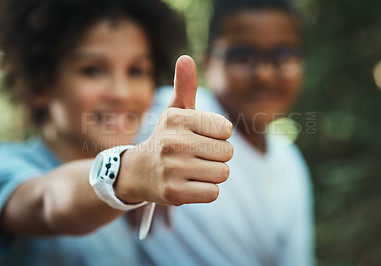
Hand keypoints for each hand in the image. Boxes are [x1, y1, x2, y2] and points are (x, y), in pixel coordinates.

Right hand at [116, 55, 232, 205]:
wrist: (139, 172)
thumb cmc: (167, 138)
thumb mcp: (175, 111)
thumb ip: (185, 86)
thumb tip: (186, 57)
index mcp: (177, 118)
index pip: (226, 129)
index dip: (219, 135)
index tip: (201, 137)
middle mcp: (173, 142)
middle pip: (227, 152)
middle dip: (217, 155)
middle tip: (196, 156)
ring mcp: (172, 169)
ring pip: (222, 173)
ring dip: (213, 174)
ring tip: (193, 170)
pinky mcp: (173, 193)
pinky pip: (213, 193)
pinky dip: (207, 190)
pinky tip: (190, 184)